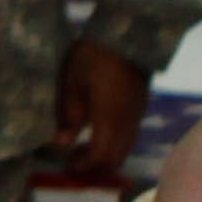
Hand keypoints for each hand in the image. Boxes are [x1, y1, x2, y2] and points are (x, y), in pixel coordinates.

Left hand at [50, 39, 147, 178]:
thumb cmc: (94, 55)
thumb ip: (68, 115)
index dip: (84, 167)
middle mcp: (128, 122)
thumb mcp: (72, 83)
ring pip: (125, 148)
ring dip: (105, 156)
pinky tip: (96, 132)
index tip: (66, 165)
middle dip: (95, 167)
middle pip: (116, 159)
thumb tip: (61, 143)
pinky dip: (113, 143)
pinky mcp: (140, 106)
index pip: (101, 158)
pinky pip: (129, 135)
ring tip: (82, 148)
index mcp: (110, 119)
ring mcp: (137, 114)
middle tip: (73, 161)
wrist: (128, 33)